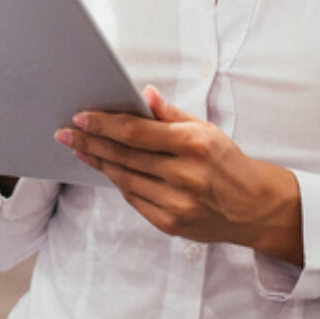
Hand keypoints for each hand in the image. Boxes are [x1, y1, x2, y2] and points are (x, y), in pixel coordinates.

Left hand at [55, 87, 302, 264]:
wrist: (255, 207)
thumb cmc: (228, 163)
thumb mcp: (207, 130)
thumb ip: (171, 115)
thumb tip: (143, 95)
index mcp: (193, 144)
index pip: (136, 132)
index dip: (103, 125)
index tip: (80, 118)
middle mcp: (184, 175)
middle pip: (123, 155)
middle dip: (89, 142)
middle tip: (64, 133)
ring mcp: (177, 203)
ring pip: (124, 178)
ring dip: (98, 162)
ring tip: (79, 149)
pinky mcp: (171, 223)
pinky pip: (134, 199)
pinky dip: (118, 182)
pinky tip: (105, 169)